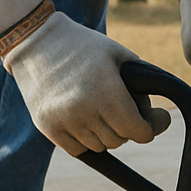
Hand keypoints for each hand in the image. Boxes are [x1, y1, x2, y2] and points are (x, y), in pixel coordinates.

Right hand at [2, 11, 169, 155]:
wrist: (34, 41)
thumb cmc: (83, 46)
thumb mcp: (120, 55)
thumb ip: (143, 85)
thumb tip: (157, 117)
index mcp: (106, 92)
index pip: (138, 132)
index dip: (151, 127)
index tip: (156, 120)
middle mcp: (84, 110)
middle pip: (119, 140)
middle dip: (127, 127)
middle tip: (124, 108)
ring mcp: (63, 121)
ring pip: (99, 146)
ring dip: (106, 133)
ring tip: (101, 109)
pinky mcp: (46, 127)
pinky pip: (78, 149)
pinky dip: (86, 139)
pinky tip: (84, 118)